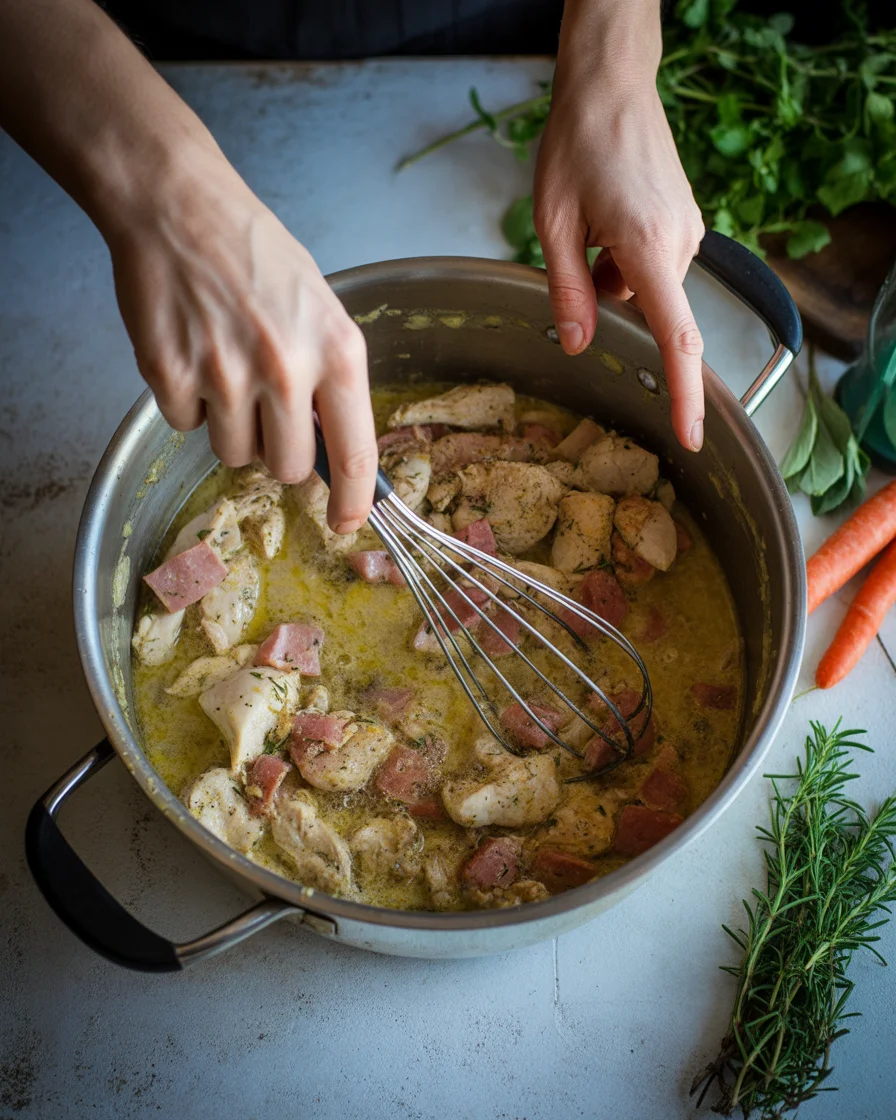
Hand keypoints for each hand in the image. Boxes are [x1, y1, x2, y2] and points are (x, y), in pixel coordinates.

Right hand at [106, 150, 376, 532]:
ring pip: (233, 454)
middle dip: (275, 450)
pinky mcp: (170, 375)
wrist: (179, 207)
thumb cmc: (257, 256)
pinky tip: (191, 353)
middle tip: (263, 407)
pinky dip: (187, 402)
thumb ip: (330, 381)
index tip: (347, 523)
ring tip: (225, 365)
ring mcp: (224, 375)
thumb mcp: (320, 311)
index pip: (354, 453)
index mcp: (336, 351)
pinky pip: (184, 426)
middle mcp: (285, 369)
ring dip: (229, 426)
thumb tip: (331, 454)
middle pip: (287, 467)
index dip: (352, 500)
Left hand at [533, 0, 705, 450]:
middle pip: (650, 311)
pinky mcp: (683, 223)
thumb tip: (579, 345)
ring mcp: (687, 232)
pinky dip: (623, 263)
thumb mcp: (553, 224)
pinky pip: (652, 267)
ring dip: (612, 279)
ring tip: (587, 227)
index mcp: (649, 248)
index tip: (692, 436)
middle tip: (578, 251)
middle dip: (610, 302)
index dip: (684, 394)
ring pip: (646, 290)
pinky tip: (604, 224)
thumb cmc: (577, 144)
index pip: (677, 338)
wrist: (610, 84)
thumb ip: (567, 291)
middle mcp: (680, 244)